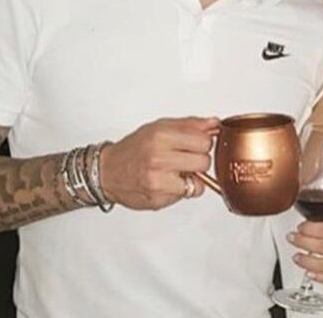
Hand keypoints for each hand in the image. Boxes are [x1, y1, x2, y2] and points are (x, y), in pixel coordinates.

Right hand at [99, 116, 218, 210]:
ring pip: (199, 182)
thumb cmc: (134, 148)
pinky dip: (183, 190)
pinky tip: (169, 182)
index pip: (203, 140)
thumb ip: (190, 125)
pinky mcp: (159, 199)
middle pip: (204, 161)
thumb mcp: (160, 127)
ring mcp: (158, 181)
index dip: (203, 142)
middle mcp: (158, 158)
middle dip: (199, 160)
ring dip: (193, 178)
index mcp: (161, 136)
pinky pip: (187, 195)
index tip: (196, 143)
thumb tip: (214, 124)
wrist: (108, 171)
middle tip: (186, 158)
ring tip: (177, 171)